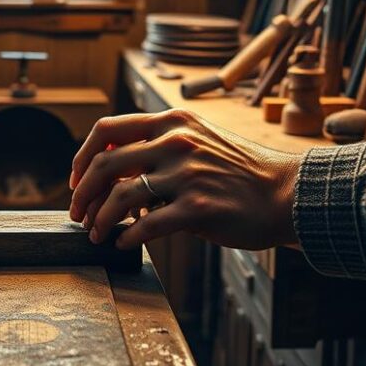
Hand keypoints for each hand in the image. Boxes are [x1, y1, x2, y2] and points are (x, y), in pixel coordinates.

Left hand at [68, 109, 301, 250]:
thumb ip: (161, 147)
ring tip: (98, 234)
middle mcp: (176, 142)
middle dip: (82, 194)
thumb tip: (115, 171)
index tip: (76, 179)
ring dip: (100, 220)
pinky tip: (125, 244)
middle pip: (104, 165)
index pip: (107, 129)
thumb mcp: (200, 140)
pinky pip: (147, 226)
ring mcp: (187, 175)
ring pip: (120, 197)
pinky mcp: (199, 208)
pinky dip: (128, 237)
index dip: (82, 155)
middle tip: (78, 215)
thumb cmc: (242, 172)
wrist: (288, 193)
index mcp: (173, 122)